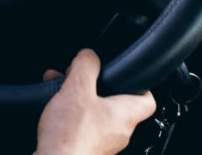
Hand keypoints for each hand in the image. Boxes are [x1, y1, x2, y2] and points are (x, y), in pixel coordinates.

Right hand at [36, 49, 156, 154]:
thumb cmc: (71, 136)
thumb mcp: (77, 88)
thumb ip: (86, 66)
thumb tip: (89, 55)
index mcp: (125, 115)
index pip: (147, 100)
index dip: (140, 85)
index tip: (127, 76)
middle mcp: (119, 132)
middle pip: (116, 105)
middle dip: (96, 89)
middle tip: (81, 79)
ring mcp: (103, 145)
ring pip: (96, 115)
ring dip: (80, 101)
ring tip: (61, 91)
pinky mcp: (86, 151)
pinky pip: (83, 129)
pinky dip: (71, 117)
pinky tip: (54, 111)